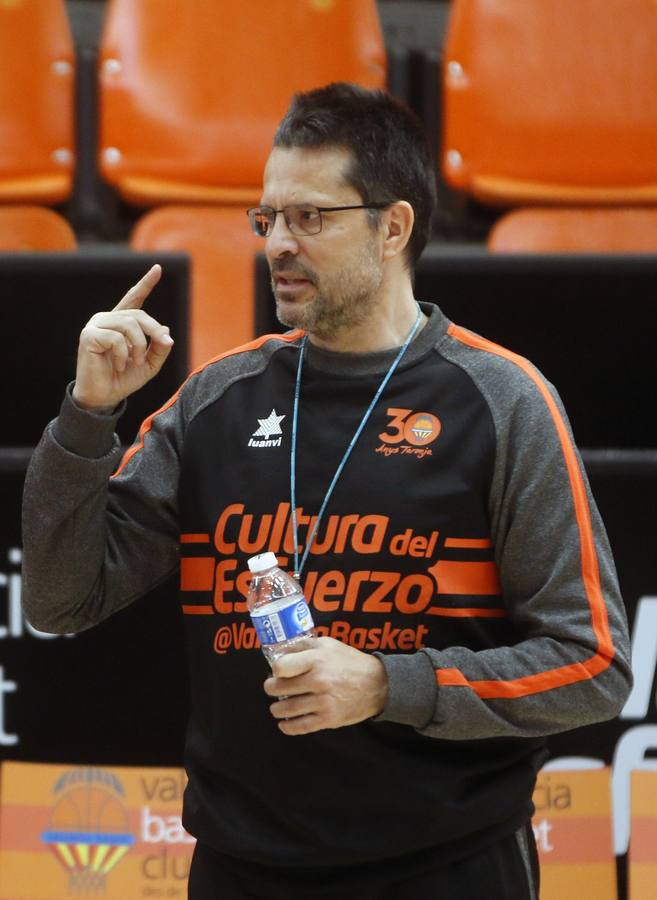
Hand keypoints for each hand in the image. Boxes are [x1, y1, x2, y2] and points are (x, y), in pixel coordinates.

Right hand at [72, 264, 173, 411]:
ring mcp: (96, 325)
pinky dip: (124, 353)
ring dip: (139, 345)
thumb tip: (166, 330)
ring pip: (130, 324)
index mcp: (120, 323)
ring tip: (134, 362)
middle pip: (139, 315)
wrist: (104, 397)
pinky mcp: (89, 335)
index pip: (134, 298)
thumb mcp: (149, 364)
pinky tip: (120, 365)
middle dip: (154, 331)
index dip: (146, 283)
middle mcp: (107, 319)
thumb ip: (159, 348)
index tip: (158, 268)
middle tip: (163, 345)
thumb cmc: (123, 380)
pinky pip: (116, 338)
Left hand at [263, 637, 387, 735]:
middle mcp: (318, 681)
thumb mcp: (328, 644)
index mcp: (316, 660)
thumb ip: (304, 646)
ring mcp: (322, 702)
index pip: (281, 667)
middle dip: (271, 688)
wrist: (376, 684)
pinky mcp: (328, 719)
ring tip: (277, 707)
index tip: (279, 671)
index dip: (276, 669)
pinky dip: (288, 727)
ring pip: (287, 709)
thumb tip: (281, 651)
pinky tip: (284, 723)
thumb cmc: (349, 661)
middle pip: (279, 688)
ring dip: (276, 709)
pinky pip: (300, 727)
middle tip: (272, 688)